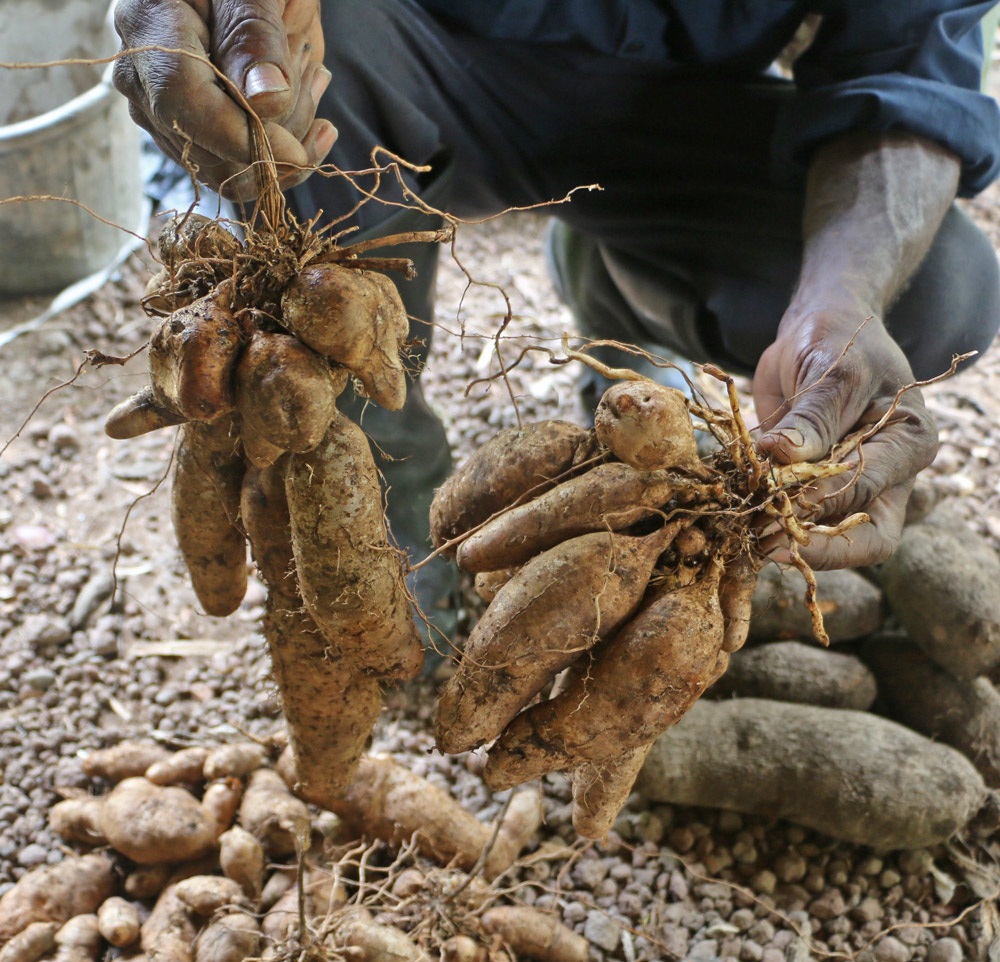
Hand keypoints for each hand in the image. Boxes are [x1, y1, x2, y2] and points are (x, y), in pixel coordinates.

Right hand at [112, 0, 336, 199]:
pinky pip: (240, 172)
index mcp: (150, 23)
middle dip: (280, 133)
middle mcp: (144, 76)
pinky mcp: (190, 134)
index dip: (242, 137)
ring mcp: (162, 111)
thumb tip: (264, 105)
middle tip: (316, 72)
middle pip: (210, 150)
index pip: (182, 102)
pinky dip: (285, 155)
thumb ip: (255, 35)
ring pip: (231, 170)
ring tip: (315, 77)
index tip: (297, 152)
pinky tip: (316, 123)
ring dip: (290, 140)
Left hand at [753, 309, 938, 568]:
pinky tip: (738, 517)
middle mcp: (889, 475)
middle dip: (813, 543)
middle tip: (762, 542)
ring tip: (746, 535)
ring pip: (829, 534)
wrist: (817, 330)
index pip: (870, 491)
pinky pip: (796, 516)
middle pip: (865, 536)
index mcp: (908, 443)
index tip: (778, 501)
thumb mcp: (834, 370)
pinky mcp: (815, 488)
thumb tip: (786, 457)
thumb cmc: (839, 340)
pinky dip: (767, 519)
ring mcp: (851, 486)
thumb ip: (815, 417)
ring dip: (785, 536)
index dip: (823, 502)